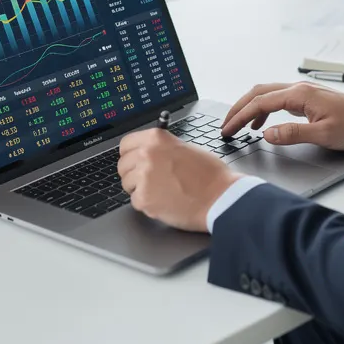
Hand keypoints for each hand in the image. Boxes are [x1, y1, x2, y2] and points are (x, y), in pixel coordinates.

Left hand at [117, 128, 242, 232]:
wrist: (220, 197)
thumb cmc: (210, 175)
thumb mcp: (185, 148)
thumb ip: (162, 148)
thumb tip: (147, 153)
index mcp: (155, 139)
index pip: (125, 144)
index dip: (130, 154)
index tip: (133, 161)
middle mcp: (146, 154)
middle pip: (123, 165)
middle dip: (133, 174)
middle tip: (149, 181)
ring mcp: (144, 177)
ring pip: (127, 184)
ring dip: (140, 189)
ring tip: (161, 191)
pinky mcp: (144, 199)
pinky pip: (136, 201)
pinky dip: (147, 204)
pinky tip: (164, 201)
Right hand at [219, 82, 343, 150]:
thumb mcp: (323, 135)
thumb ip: (292, 134)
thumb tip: (267, 134)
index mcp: (299, 95)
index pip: (260, 103)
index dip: (240, 117)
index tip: (227, 129)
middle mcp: (298, 88)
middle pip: (258, 93)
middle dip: (238, 109)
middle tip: (225, 126)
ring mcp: (302, 91)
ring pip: (266, 94)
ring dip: (249, 108)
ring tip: (237, 126)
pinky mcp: (306, 97)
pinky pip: (277, 99)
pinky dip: (263, 109)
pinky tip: (261, 123)